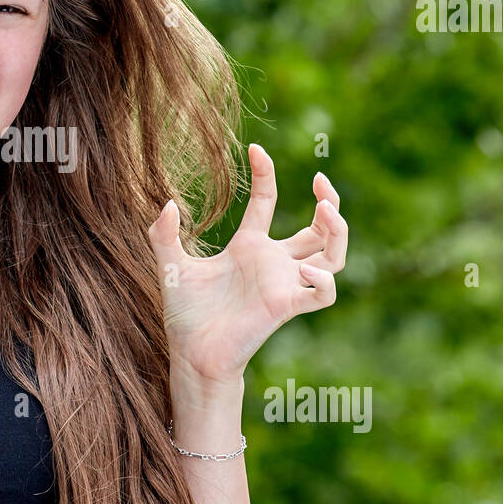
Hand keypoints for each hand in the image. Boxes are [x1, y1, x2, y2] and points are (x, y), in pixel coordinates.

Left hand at [147, 144, 347, 393]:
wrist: (191, 354)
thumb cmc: (186, 315)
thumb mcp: (171, 266)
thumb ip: (163, 234)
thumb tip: (166, 202)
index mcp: (248, 247)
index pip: (266, 201)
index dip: (265, 174)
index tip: (256, 149)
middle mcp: (273, 263)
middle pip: (320, 228)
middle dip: (330, 202)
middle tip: (321, 183)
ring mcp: (284, 283)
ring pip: (335, 255)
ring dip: (339, 231)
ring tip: (325, 210)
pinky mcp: (288, 307)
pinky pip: (324, 293)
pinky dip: (324, 279)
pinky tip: (303, 268)